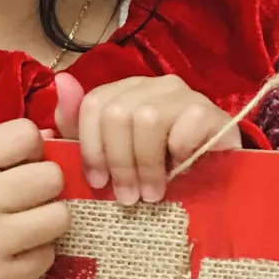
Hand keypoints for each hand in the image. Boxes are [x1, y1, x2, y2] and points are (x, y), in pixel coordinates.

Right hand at [0, 118, 69, 278]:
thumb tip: (50, 139)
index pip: (26, 135)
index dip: (28, 149)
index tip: (16, 165)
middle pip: (51, 176)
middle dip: (42, 187)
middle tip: (23, 199)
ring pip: (59, 217)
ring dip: (46, 221)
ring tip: (24, 227)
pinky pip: (48, 256)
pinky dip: (36, 254)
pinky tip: (14, 253)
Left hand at [59, 75, 238, 204]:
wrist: (216, 177)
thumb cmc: (159, 167)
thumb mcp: (113, 153)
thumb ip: (80, 126)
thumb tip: (61, 81)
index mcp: (126, 91)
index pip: (94, 104)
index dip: (91, 147)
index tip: (98, 183)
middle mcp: (153, 85)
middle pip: (117, 113)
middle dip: (119, 162)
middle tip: (128, 197)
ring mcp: (183, 94)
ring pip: (146, 119)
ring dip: (147, 165)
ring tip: (152, 194)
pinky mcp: (210, 110)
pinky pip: (184, 126)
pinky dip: (178, 154)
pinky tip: (182, 170)